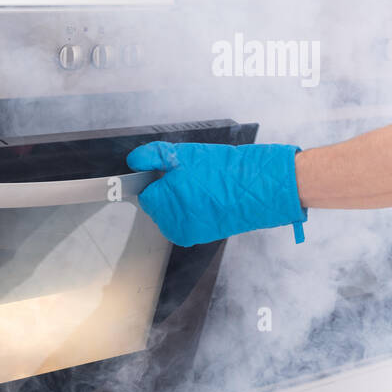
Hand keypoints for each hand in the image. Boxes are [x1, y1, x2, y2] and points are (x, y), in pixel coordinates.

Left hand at [125, 141, 307, 247]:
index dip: (156, 179)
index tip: (170, 172)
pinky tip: (210, 199)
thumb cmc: (221, 171)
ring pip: (172, 213)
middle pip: (157, 204)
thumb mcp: (182, 154)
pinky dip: (194, 210)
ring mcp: (186, 233)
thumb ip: (151, 156)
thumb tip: (135, 160)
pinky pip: (187, 221)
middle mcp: (170, 224)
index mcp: (161, 204)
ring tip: (203, 187)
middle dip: (169, 191)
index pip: (144, 192)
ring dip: (181, 201)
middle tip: (191, 177)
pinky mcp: (201, 237)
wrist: (257, 190)